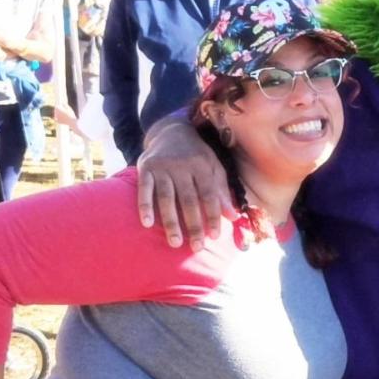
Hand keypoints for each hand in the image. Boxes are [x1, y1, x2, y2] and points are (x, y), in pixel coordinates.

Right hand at [138, 119, 232, 250]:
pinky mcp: (145, 168)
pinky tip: (147, 224)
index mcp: (203, 165)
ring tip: (175, 242)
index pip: (209, 194)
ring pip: (166, 198)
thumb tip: (234, 216)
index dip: (213, 215)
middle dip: (194, 224)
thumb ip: (221, 191)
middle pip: (189, 199)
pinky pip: (144, 190)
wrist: (171, 131)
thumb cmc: (196, 156)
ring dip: (171, 222)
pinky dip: (145, 206)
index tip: (215, 236)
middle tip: (196, 247)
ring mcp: (162, 167)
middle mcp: (182, 165)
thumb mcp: (214, 167)